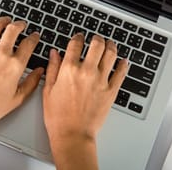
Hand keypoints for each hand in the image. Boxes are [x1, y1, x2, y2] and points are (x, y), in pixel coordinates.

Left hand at [0, 17, 44, 135]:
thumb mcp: (17, 98)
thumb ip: (31, 82)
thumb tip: (40, 72)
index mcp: (15, 66)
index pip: (29, 44)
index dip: (34, 37)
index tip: (34, 36)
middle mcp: (1, 55)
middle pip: (13, 30)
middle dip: (20, 25)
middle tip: (21, 25)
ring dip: (2, 21)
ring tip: (5, 20)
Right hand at [43, 34, 127, 153]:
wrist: (72, 134)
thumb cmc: (58, 116)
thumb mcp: (48, 89)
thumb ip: (52, 68)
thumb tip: (54, 53)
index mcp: (69, 69)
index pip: (75, 44)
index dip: (77, 37)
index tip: (78, 36)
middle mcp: (86, 72)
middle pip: (97, 45)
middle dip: (97, 38)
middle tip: (96, 38)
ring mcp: (101, 81)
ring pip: (111, 55)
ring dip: (111, 46)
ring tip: (110, 44)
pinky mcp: (111, 91)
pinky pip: (121, 73)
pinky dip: (123, 65)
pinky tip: (122, 61)